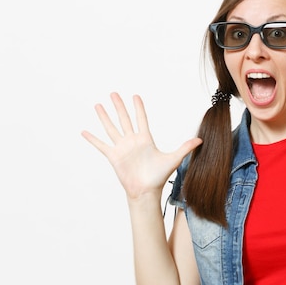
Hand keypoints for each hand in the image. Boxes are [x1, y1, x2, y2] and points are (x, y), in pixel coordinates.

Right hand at [81, 93, 201, 198]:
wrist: (147, 191)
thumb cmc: (159, 177)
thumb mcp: (173, 159)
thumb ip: (185, 147)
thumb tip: (201, 140)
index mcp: (145, 139)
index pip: (141, 119)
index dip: (138, 107)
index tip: (135, 96)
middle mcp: (132, 141)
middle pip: (124, 119)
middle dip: (119, 106)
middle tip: (113, 93)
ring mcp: (122, 148)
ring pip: (111, 128)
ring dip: (104, 117)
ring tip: (98, 105)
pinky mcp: (113, 157)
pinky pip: (101, 145)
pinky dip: (92, 139)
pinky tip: (84, 131)